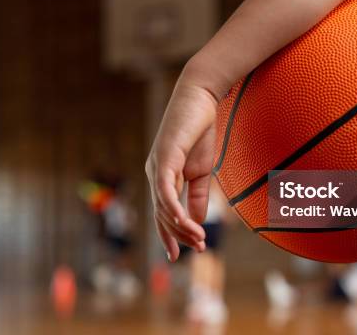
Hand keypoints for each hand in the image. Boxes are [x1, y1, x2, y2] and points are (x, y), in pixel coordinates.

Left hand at [146, 68, 221, 261]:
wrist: (201, 100)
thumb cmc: (200, 131)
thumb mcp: (202, 170)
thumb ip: (198, 195)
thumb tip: (198, 220)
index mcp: (162, 177)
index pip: (162, 213)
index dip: (170, 235)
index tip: (181, 255)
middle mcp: (154, 173)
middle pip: (161, 214)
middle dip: (179, 235)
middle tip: (199, 249)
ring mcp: (156, 165)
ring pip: (163, 206)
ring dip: (181, 226)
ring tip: (198, 239)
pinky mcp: (164, 157)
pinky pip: (165, 189)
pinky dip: (173, 207)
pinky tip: (183, 221)